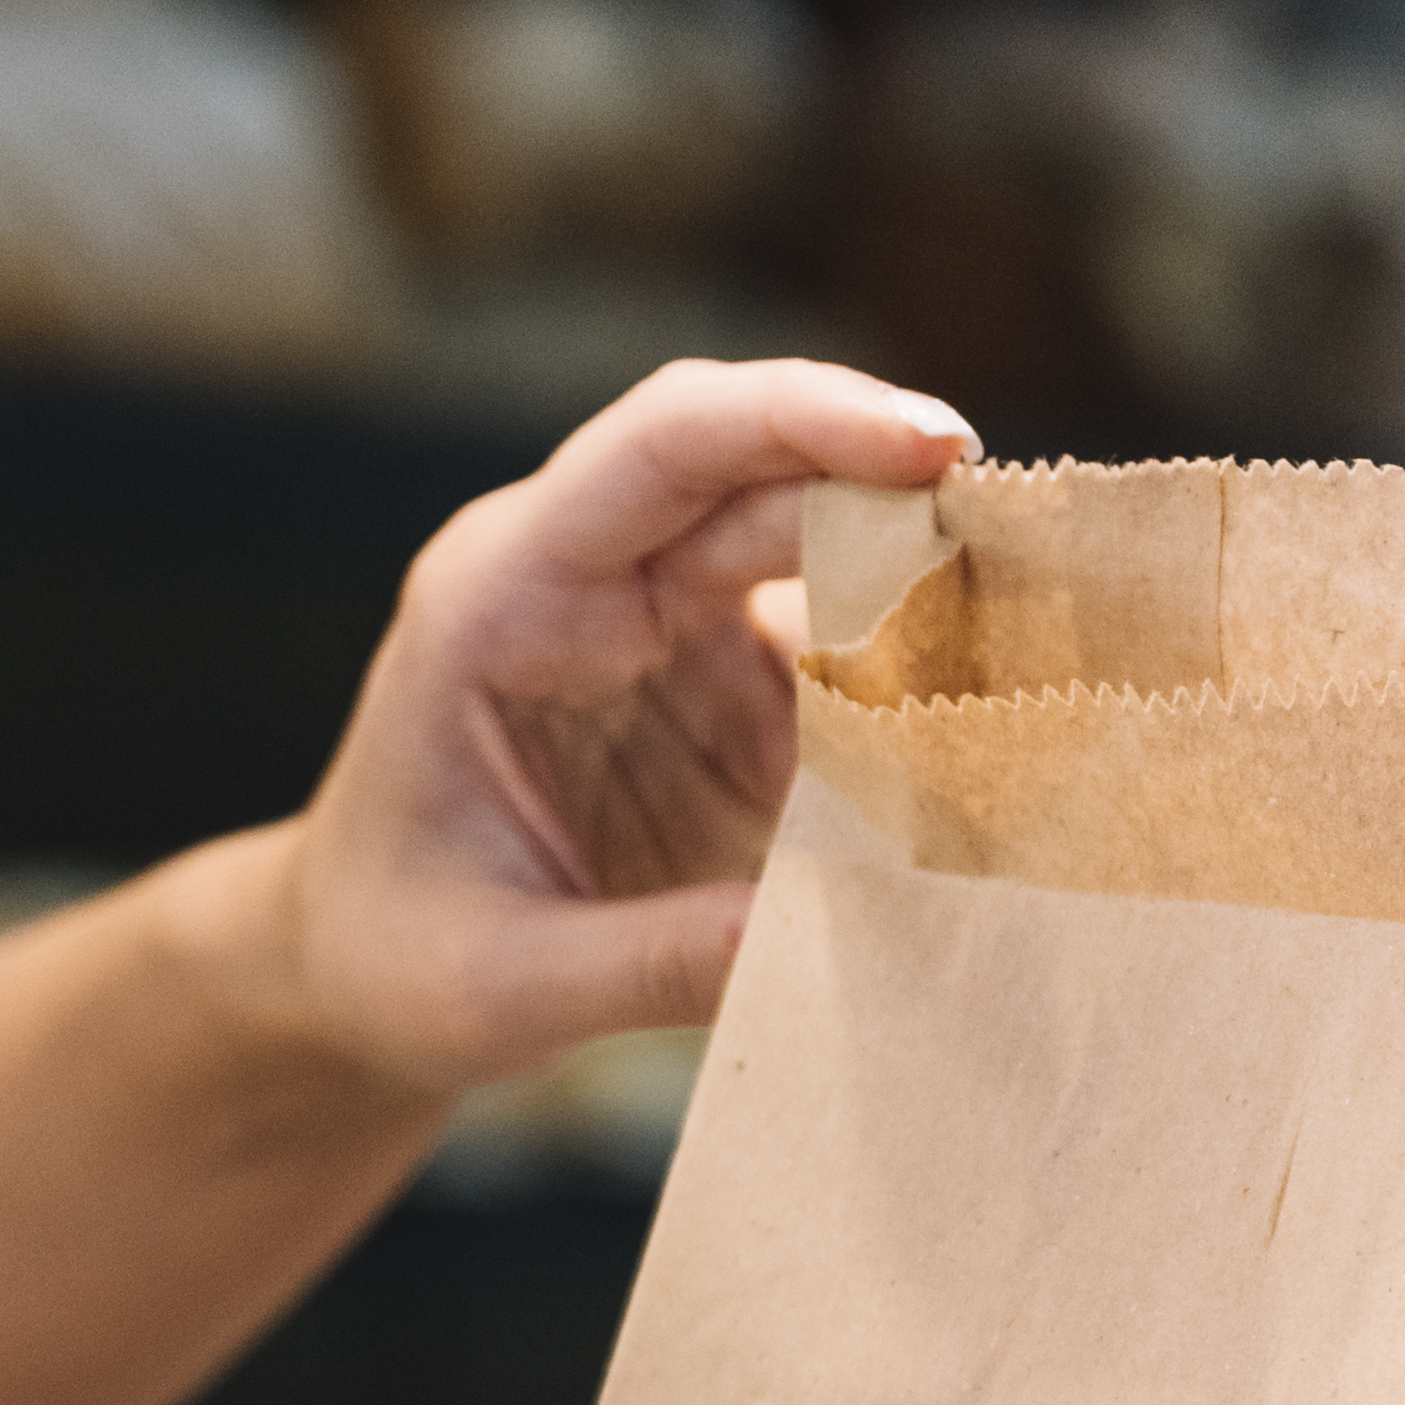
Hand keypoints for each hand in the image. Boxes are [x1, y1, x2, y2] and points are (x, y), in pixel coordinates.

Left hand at [267, 358, 979, 1096]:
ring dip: (933, 605)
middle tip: (1054, 563)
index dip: (801, 420)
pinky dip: (917, 694)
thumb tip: (798, 942)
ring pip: (827, 561)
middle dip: (913, 499)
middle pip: (769, 478)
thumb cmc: (393, 958)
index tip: (937, 446)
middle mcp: (587, 577)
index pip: (663, 449)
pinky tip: (987, 750)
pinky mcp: (720, 686)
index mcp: (501, 594)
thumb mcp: (497, 984)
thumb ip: (642, 964)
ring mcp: (662, 622)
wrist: (350, 970)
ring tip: (1044, 676)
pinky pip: (841, 659)